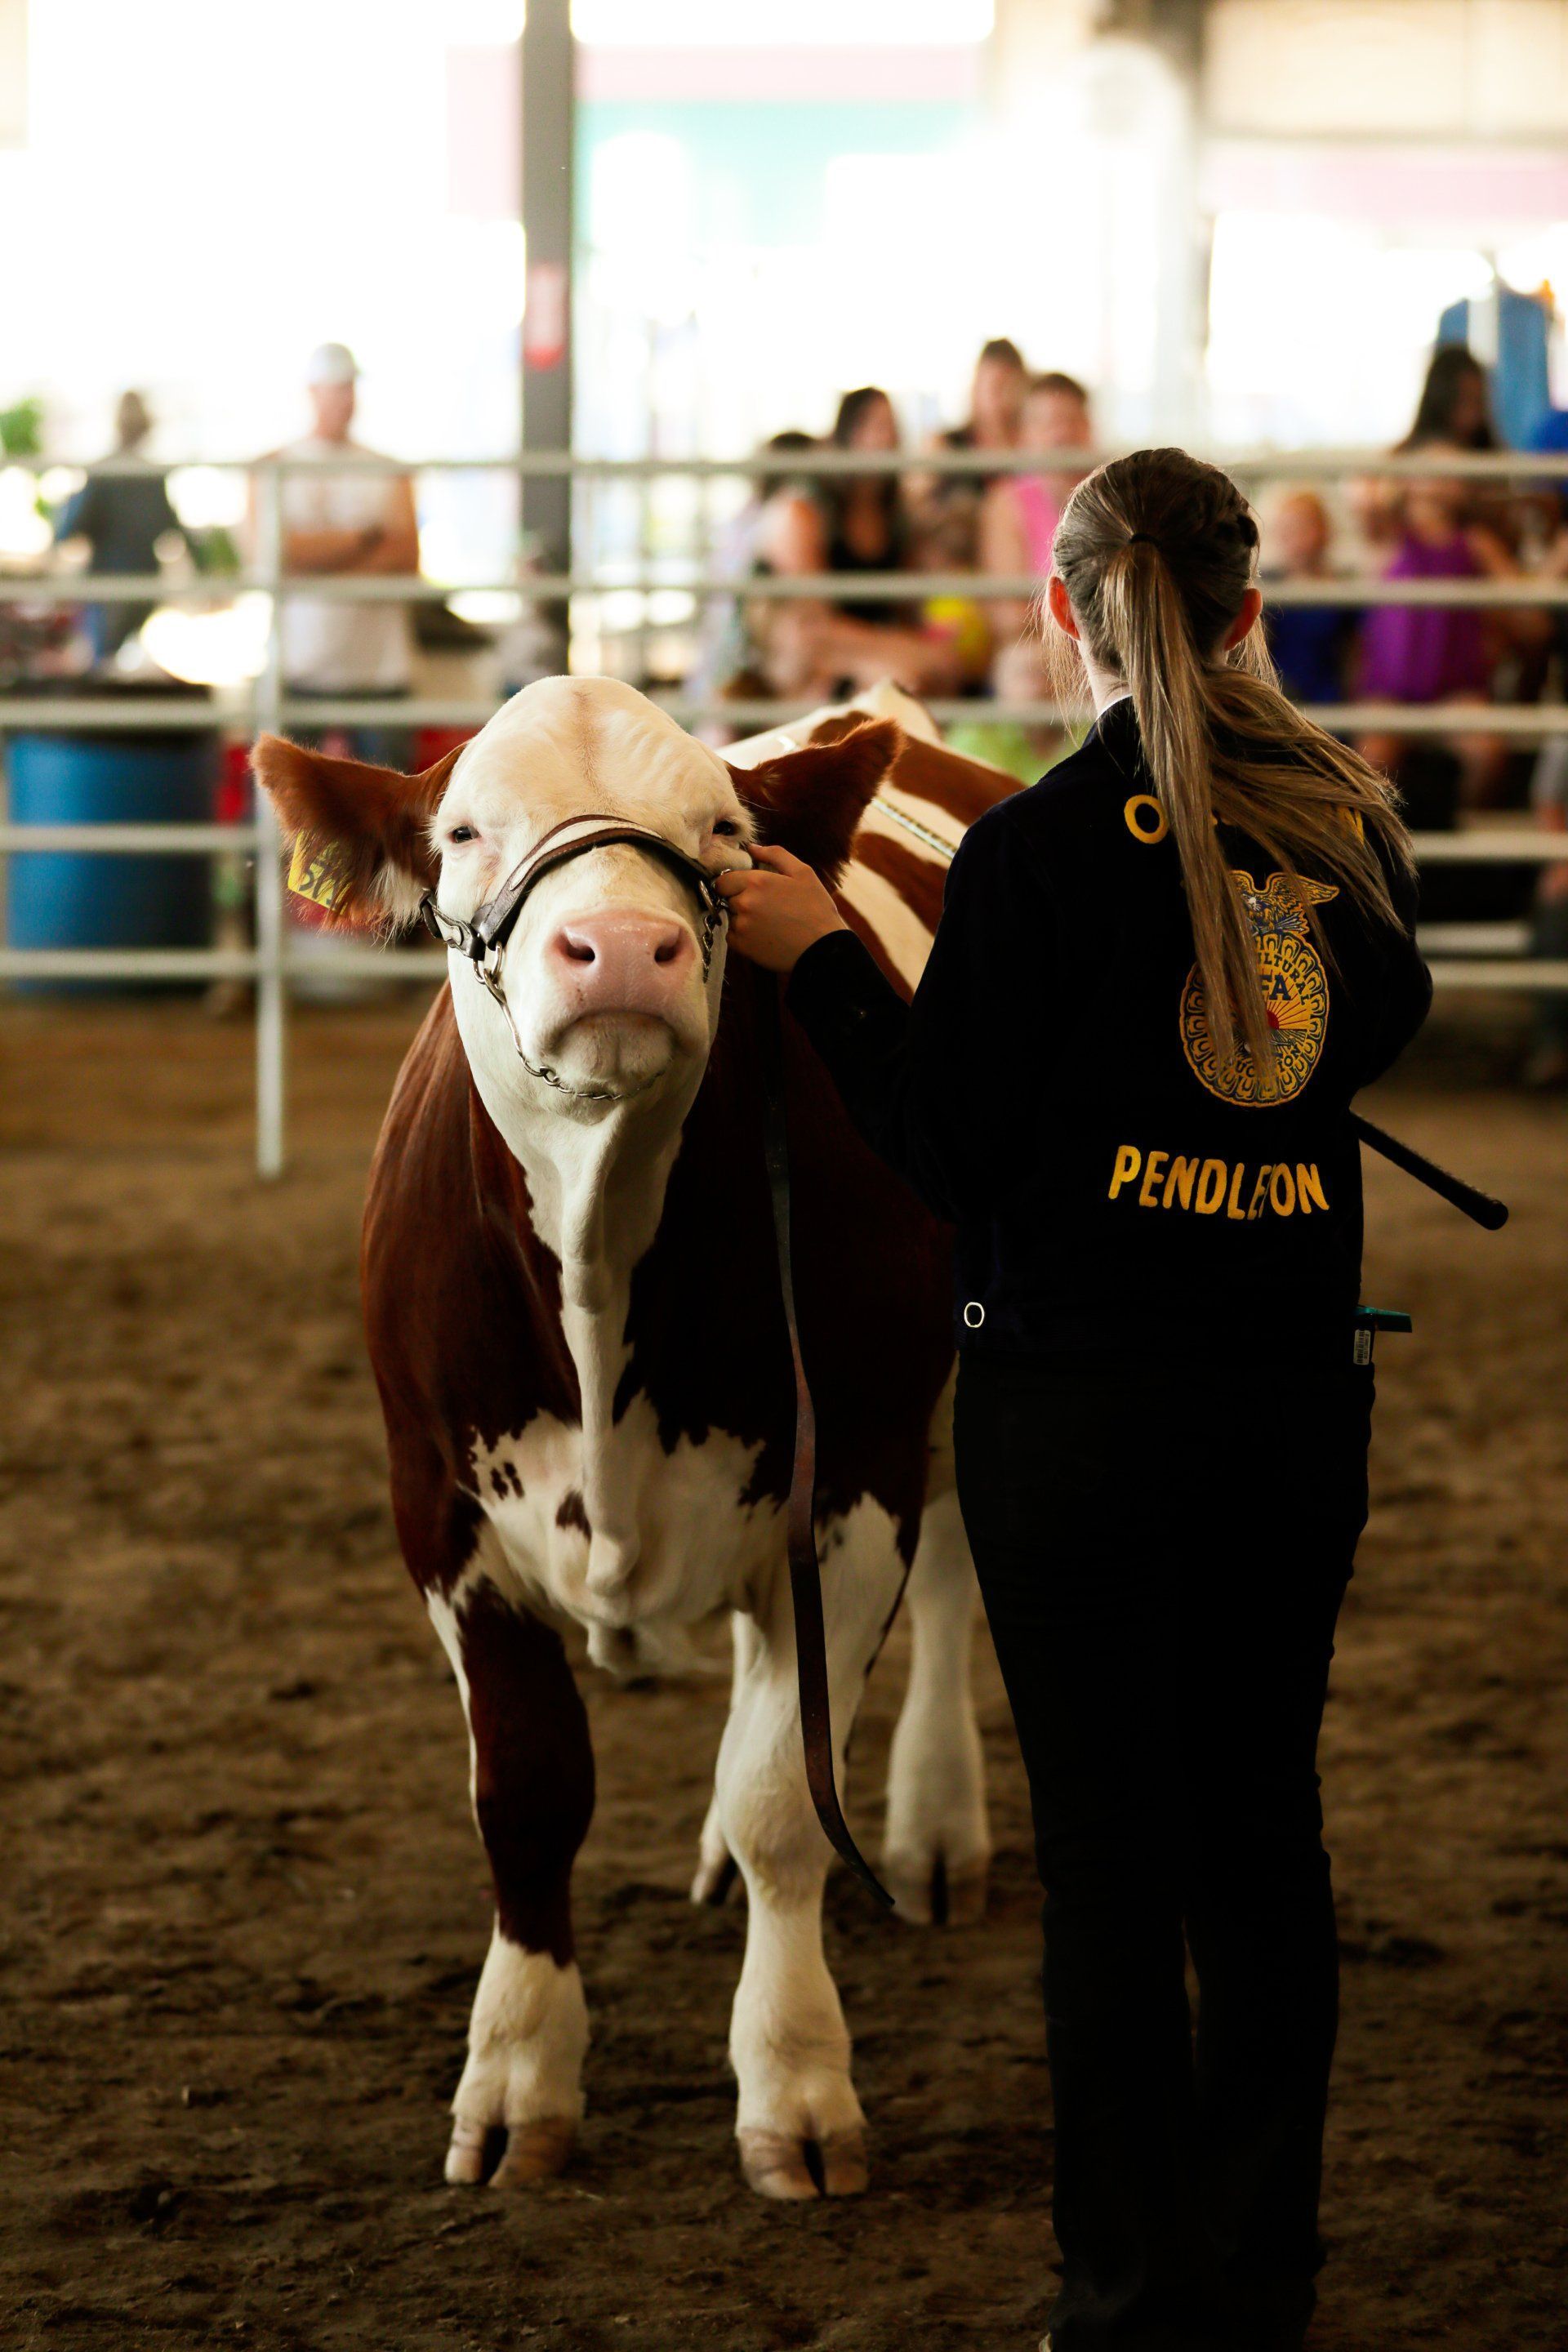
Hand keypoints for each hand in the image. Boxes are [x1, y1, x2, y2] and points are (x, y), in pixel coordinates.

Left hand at [717, 843, 848, 971]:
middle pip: (727, 898)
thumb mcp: (803, 873)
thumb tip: (751, 848)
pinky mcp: (742, 946)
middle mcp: (744, 902)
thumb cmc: (815, 909)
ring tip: (767, 922)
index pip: (724, 880)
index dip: (735, 883)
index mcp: (756, 882)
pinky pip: (731, 936)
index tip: (750, 889)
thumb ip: (775, 854)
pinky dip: (742, 936)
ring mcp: (741, 926)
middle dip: (740, 899)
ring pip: (730, 917)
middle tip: (764, 907)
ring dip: (742, 918)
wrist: (823, 948)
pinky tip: (763, 935)